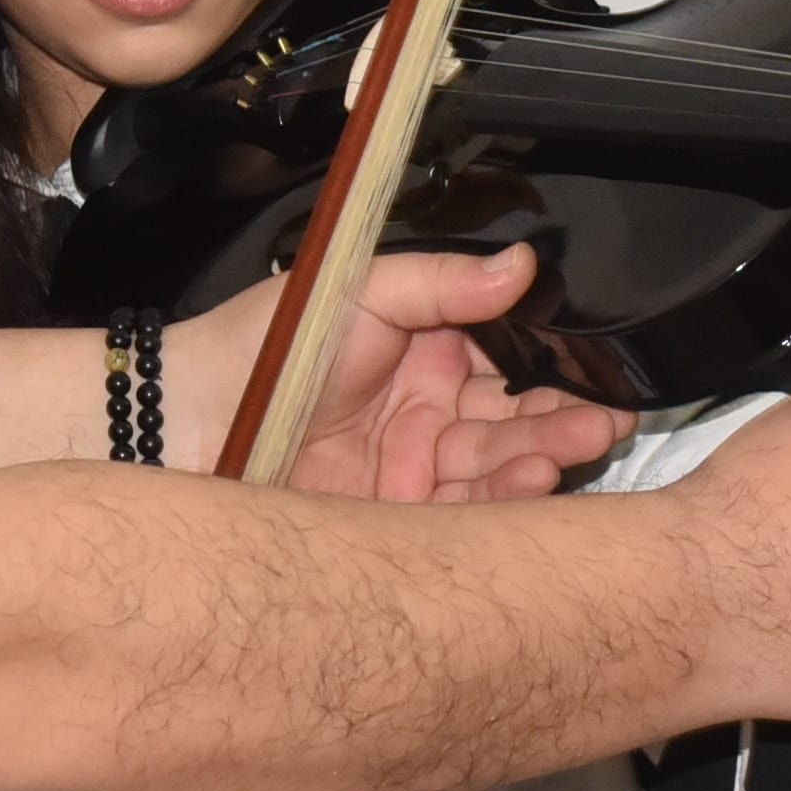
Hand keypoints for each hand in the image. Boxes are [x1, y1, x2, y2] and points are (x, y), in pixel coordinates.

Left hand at [195, 249, 628, 504]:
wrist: (187, 424)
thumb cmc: (261, 349)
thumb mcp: (360, 293)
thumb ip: (444, 282)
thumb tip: (522, 263)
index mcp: (429, 356)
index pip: (513, 366)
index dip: (559, 374)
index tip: (602, 378)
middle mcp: (429, 418)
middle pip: (515, 424)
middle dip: (564, 423)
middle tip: (602, 420)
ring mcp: (415, 476)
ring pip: (498, 473)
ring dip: (542, 461)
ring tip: (574, 448)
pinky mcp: (398, 527)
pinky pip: (465, 520)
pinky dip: (502, 505)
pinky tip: (531, 485)